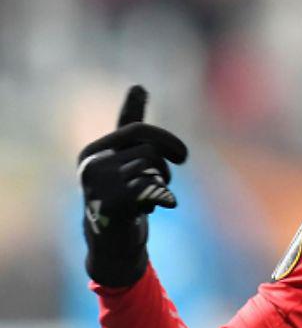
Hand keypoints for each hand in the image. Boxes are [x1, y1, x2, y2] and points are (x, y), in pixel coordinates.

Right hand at [77, 86, 187, 286]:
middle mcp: (91, 166)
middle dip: (165, 165)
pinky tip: (159, 206)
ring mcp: (100, 186)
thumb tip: (138, 85)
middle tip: (166, 180)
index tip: (183, 157)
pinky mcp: (113, 205)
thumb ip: (131, 124)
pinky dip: (164, 197)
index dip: (166, 139)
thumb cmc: (123, 193)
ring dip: (162, 183)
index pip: (135, 129)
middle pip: (149, 150)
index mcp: (93, 152)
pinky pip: (152, 187)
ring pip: (153, 168)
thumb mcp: (125, 157)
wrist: (114, 242)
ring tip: (151, 197)